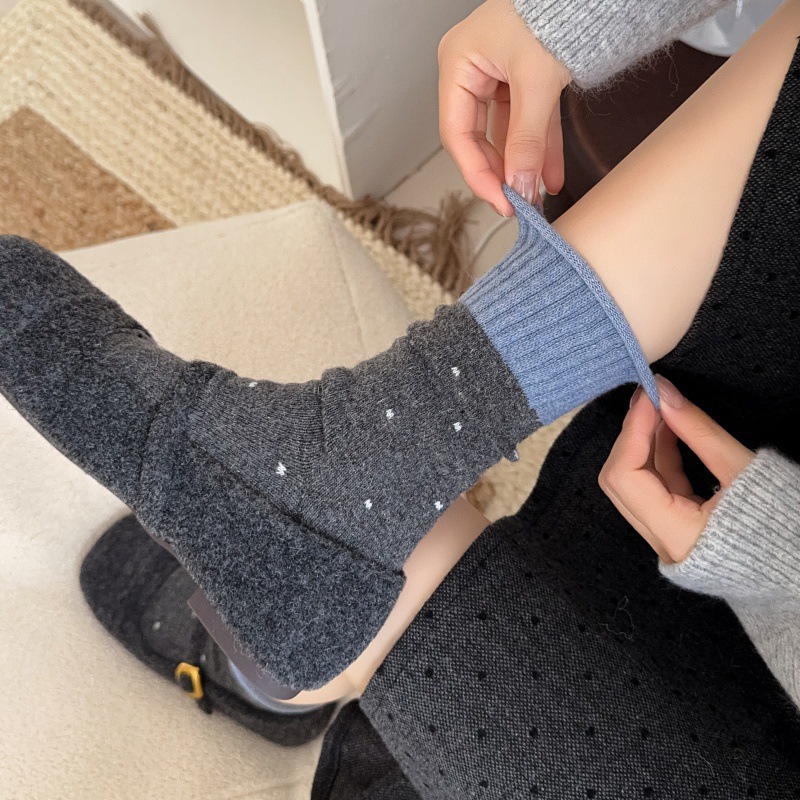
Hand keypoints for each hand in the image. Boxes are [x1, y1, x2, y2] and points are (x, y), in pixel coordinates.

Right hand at [438, 0, 570, 215]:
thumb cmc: (552, 10)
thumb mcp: (537, 82)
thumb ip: (527, 139)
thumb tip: (520, 185)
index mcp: (457, 64)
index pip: (457, 134)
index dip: (477, 173)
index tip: (499, 200)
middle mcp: (471, 71)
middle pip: (477, 138)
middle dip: (501, 172)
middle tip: (517, 201)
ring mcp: (496, 76)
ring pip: (505, 133)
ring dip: (522, 165)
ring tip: (536, 193)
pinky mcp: (521, 80)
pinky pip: (527, 122)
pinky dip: (539, 147)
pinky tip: (549, 174)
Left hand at [599, 375, 754, 564]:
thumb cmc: (782, 521)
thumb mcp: (743, 470)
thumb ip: (698, 431)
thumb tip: (664, 393)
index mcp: (676, 536)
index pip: (625, 476)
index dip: (632, 431)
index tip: (647, 396)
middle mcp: (662, 542)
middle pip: (621, 481)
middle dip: (632, 435)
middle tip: (648, 397)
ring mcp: (666, 538)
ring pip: (635, 484)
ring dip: (644, 443)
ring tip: (661, 407)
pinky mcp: (676, 530)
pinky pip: (654, 489)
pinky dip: (658, 458)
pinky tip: (669, 429)